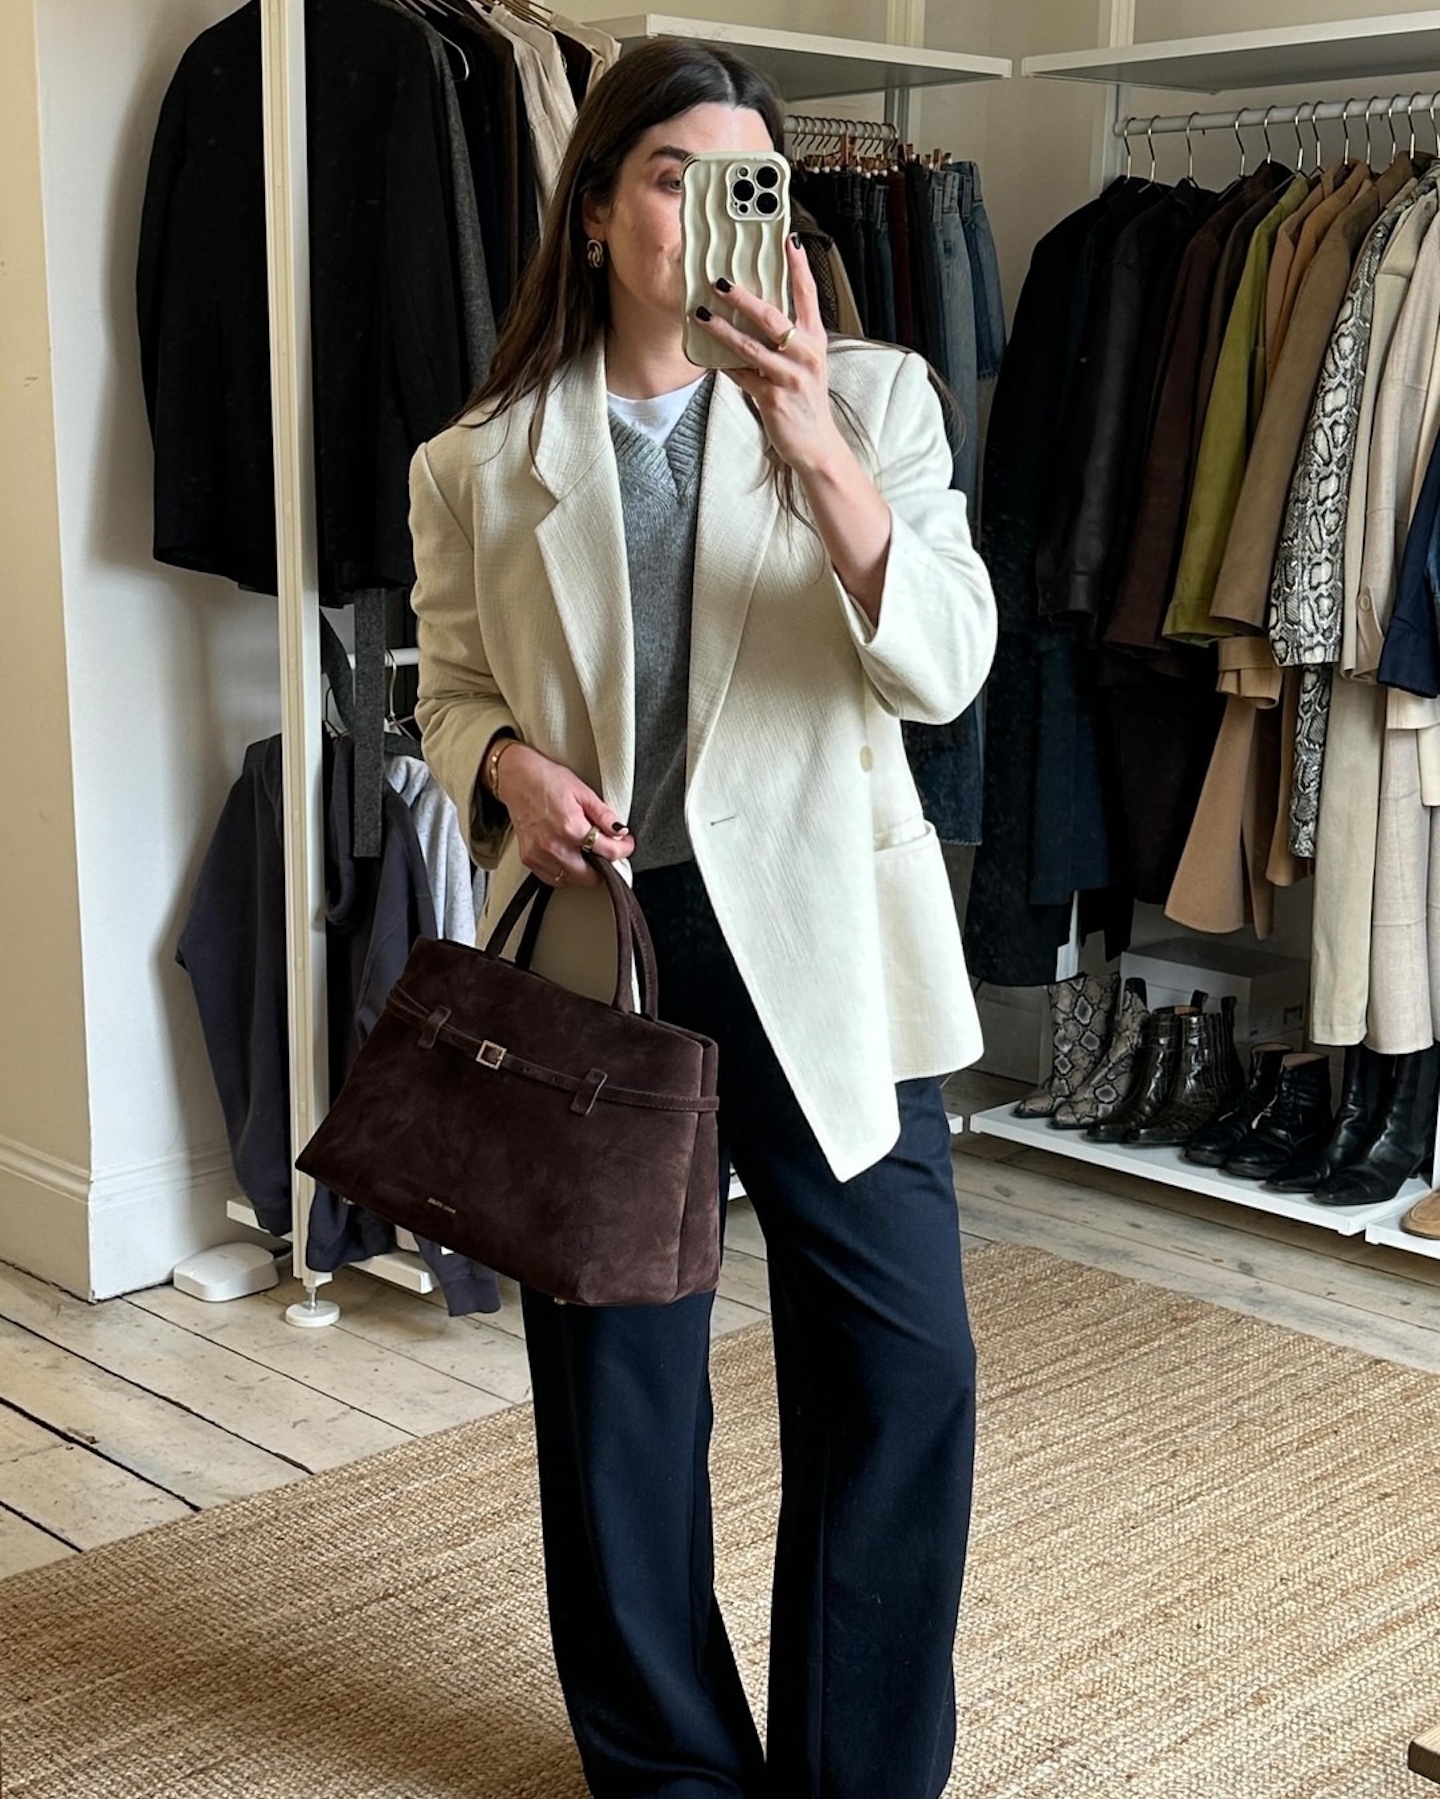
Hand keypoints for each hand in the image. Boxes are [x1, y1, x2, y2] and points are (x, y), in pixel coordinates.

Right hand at [496, 744, 634, 887]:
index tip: (626, 845)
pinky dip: (564, 873)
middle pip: (591, 876)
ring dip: (584, 871)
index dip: (624, 849)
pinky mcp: (528, 859)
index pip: (609, 852)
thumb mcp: (583, 791)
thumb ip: (604, 815)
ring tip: (585, 851)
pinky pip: (553, 879)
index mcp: (571, 827)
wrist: (517, 778)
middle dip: (604, 866)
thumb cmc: (547, 780)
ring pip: (572, 880)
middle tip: (606, 851)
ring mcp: (539, 855)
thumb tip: (621, 831)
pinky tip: (568, 856)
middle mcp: (554, 846)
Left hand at [694, 237, 844, 474]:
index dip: (798, 267)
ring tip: (701, 314)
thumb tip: (756, 310)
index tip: (788, 240)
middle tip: (719, 280)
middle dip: (744, 297)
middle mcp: (805, 355)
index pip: (808, 295)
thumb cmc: (805, 399)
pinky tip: (708, 355)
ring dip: (722, 330)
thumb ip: (788, 338)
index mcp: (814, 340)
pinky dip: (724, 365)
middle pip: (772, 317)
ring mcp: (790, 377)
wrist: (816, 444)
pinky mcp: (773, 398)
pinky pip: (742, 376)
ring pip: (751, 347)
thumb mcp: (806, 363)